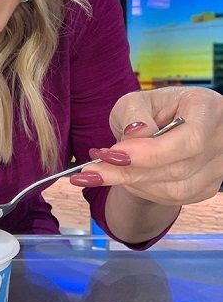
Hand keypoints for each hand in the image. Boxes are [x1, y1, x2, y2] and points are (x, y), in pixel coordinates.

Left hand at [79, 87, 222, 205]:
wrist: (160, 129)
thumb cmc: (149, 111)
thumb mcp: (134, 101)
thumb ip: (132, 114)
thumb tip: (135, 134)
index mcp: (206, 108)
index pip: (189, 140)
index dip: (151, 153)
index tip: (113, 155)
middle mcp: (219, 139)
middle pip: (179, 168)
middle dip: (130, 171)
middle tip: (91, 171)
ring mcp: (217, 167)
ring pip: (176, 190)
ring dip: (134, 183)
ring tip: (103, 170)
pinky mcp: (205, 187)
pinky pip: (173, 199)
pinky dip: (143, 190)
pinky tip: (125, 176)